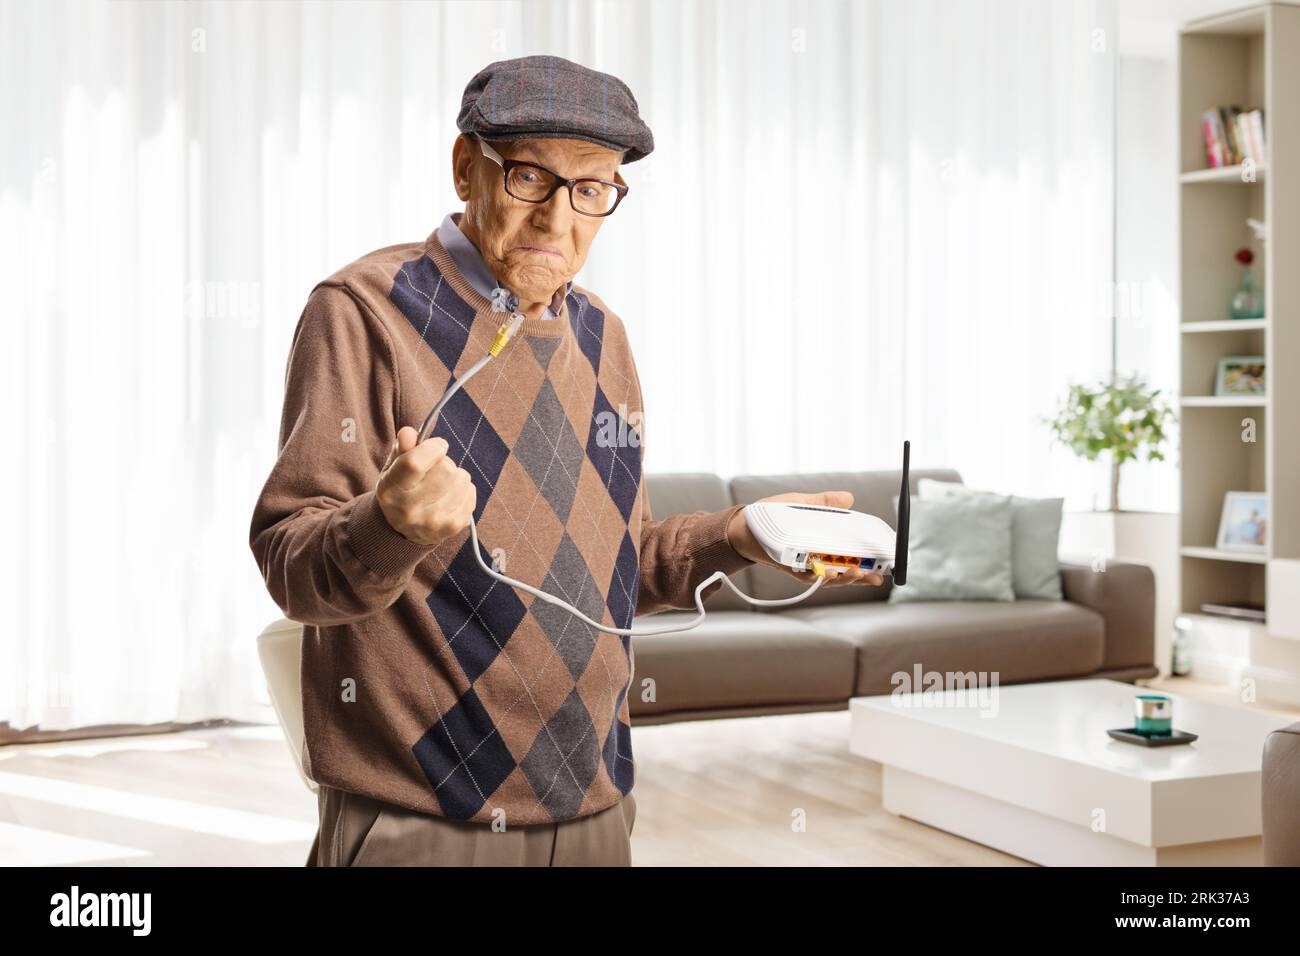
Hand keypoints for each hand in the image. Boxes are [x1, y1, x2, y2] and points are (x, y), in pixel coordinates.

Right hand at [376, 427, 476, 546]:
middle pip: (445, 469)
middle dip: (444, 462)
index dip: (432, 448)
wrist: (406, 530)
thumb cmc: (401, 490)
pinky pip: (470, 491)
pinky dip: (464, 489)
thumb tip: (409, 433)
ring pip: (461, 478)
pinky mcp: (454, 526)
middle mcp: (410, 509)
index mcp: (391, 491)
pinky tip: (450, 496)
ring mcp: (433, 521)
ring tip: (443, 484)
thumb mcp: (394, 468)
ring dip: (456, 475)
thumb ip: (402, 448)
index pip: (415, 463)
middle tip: (436, 469)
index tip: (438, 445)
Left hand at [726, 490, 885, 587]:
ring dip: (845, 577)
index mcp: (823, 542)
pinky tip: (832, 573)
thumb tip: (849, 497)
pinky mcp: (790, 568)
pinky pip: (808, 576)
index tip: (885, 559)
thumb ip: (825, 502)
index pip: (851, 553)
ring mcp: (804, 564)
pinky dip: (821, 576)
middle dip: (862, 575)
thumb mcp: (803, 502)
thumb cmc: (772, 514)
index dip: (869, 558)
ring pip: (829, 577)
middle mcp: (816, 557)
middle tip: (878, 575)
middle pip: (845, 570)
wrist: (744, 524)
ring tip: (858, 574)